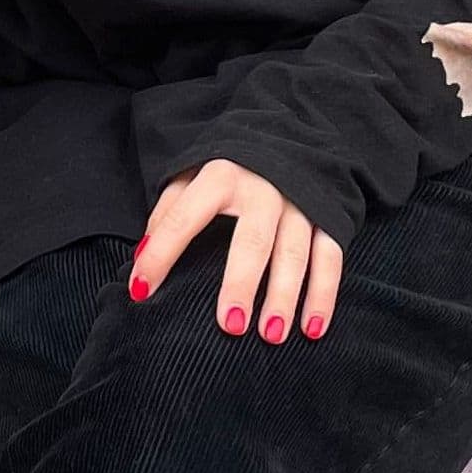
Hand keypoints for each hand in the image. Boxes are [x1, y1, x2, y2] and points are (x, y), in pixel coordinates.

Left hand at [130, 162, 343, 345]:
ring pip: (295, 253)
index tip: (141, 291)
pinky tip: (312, 329)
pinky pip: (330, 258)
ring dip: (285, 296)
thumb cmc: (226, 170)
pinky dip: (324, 296)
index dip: (160, 254)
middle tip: (231, 326)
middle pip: (252, 240)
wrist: (283, 138)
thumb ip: (167, 213)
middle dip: (242, 283)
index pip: (184, 218)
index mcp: (221, 175)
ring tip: (270, 335)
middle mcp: (263, 187)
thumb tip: (142, 258)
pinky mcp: (327, 217)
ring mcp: (299, 203)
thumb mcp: (190, 176)